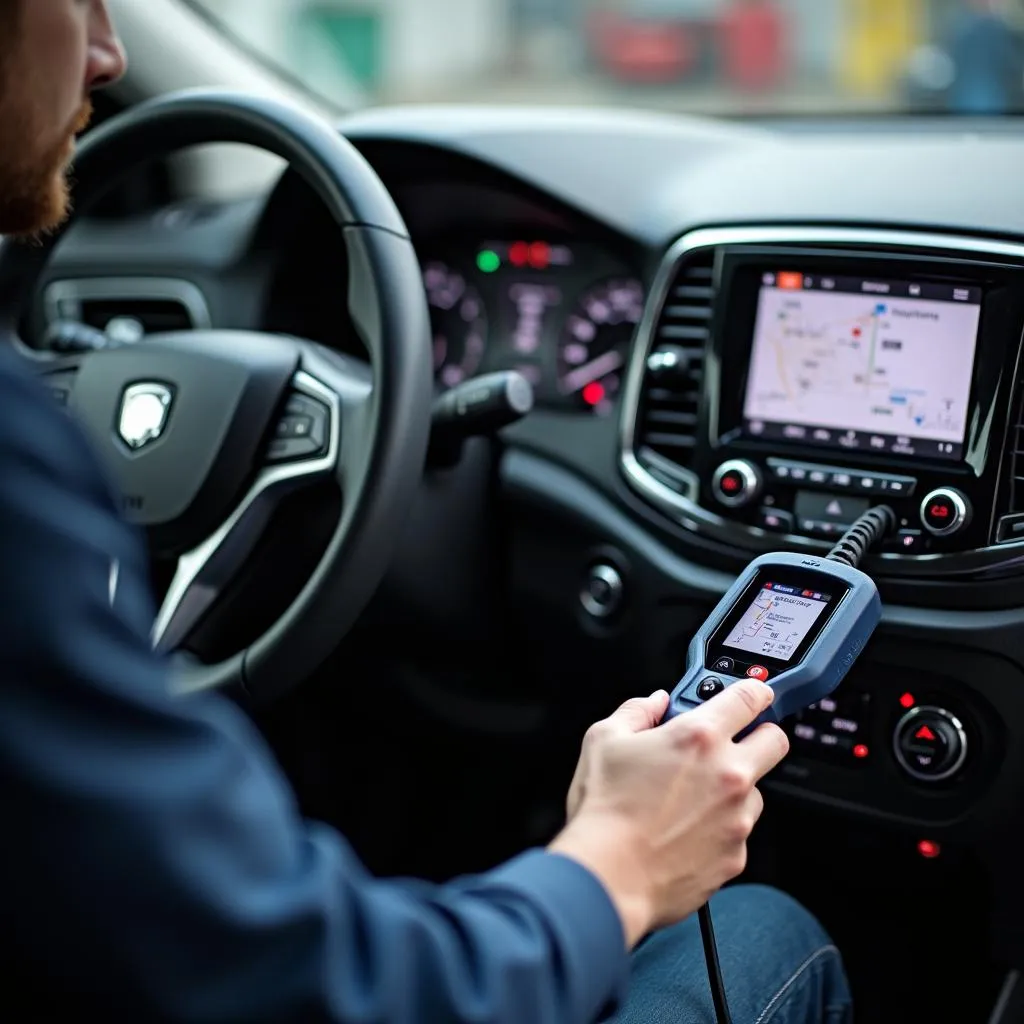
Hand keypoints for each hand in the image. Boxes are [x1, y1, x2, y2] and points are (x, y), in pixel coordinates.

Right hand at [548, 681, 788, 947]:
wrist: (608, 875)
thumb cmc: (604, 809)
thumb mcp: (603, 739)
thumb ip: (636, 711)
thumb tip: (654, 703)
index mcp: (698, 737)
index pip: (750, 697)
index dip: (754, 691)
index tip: (753, 695)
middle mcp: (728, 773)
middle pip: (775, 741)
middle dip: (759, 735)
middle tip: (732, 742)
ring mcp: (737, 817)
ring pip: (755, 791)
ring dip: (734, 788)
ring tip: (691, 799)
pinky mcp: (736, 855)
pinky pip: (738, 832)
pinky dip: (720, 828)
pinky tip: (685, 831)